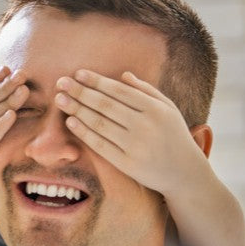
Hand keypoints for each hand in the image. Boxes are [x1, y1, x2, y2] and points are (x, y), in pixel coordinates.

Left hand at [54, 69, 207, 195]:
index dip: (97, 81)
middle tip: (60, 83)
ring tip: (60, 99)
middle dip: (80, 92)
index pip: (119, 91)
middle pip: (105, 105)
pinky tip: (71, 121)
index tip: (78, 73)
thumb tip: (122, 75)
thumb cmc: (173, 135)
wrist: (184, 172)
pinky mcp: (128, 164)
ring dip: (77, 110)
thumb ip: (147, 90)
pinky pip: (101, 145)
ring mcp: (136, 146)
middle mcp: (145, 125)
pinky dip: (84, 132)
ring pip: (100, 124)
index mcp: (155, 109)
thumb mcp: (168, 109)